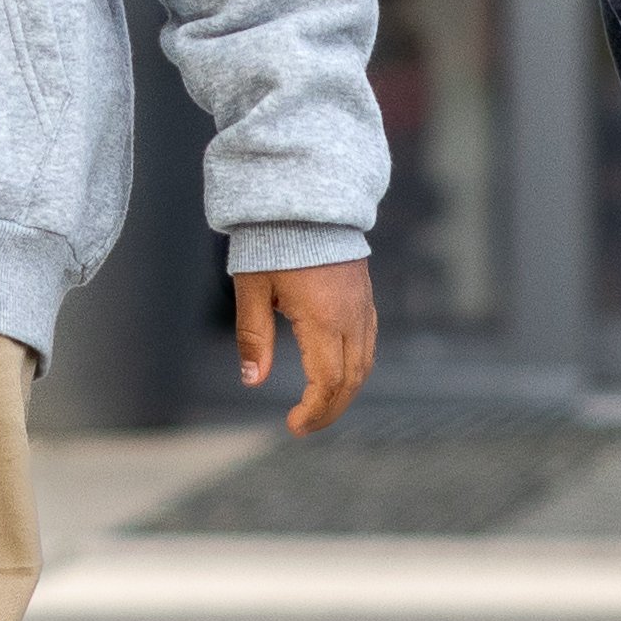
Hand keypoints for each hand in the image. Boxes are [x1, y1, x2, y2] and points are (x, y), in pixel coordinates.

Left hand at [232, 257, 378, 434]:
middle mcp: (351, 316)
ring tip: (318, 407)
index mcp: (323, 318)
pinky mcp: (364, 296)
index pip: (327, 380)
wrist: (304, 196)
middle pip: (351, 379)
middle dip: (329, 409)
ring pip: (365, 363)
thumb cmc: (273, 240)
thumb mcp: (252, 288)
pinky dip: (356, 367)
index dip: (313, 410)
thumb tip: (252, 380)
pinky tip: (338, 374)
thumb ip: (253, 336)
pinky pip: (368, 342)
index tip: (293, 424)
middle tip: (304, 425)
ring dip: (345, 391)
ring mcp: (363, 306)